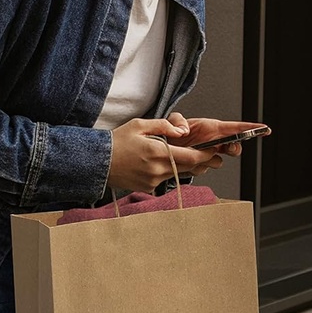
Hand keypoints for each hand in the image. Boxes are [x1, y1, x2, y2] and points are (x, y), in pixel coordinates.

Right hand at [107, 117, 226, 191]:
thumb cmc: (117, 141)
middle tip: (211, 156)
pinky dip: (167, 171)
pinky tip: (158, 163)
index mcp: (157, 152)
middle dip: (200, 161)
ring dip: (183, 165)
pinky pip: (165, 179)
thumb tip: (183, 130)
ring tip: (183, 156)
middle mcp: (157, 170)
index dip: (206, 154)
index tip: (214, 150)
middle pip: (188, 167)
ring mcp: (153, 181)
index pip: (191, 157)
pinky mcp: (148, 188)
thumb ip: (164, 125)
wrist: (98, 161)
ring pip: (177, 173)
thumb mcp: (140, 125)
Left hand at [165, 115, 270, 158]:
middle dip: (234, 148)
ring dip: (208, 159)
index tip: (265, 129)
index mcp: (213, 128)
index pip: (237, 128)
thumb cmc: (173, 132)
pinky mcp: (201, 165)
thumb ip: (177, 120)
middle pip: (234, 148)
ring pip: (218, 161)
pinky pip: (203, 169)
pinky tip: (187, 160)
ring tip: (195, 153)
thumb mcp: (173, 120)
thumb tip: (184, 130)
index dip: (252, 128)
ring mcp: (209, 154)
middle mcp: (215, 142)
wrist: (165, 147)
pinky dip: (195, 166)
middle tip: (229, 147)